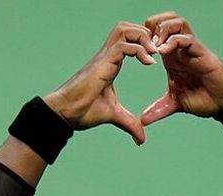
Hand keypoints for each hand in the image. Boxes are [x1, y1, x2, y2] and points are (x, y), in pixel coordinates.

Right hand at [44, 23, 156, 144]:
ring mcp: (104, 58)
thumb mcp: (113, 116)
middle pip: (127, 27)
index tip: (156, 57)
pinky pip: (124, 46)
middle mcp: (107, 56)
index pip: (128, 40)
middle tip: (157, 50)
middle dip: (145, 33)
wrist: (66, 113)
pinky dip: (139, 50)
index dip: (144, 43)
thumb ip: (129, 124)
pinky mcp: (103, 63)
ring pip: (125, 30)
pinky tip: (148, 62)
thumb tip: (141, 140)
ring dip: (143, 37)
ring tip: (153, 53)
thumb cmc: (82, 111)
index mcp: (110, 63)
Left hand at [140, 12, 222, 124]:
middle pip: (165, 20)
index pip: (156, 33)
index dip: (143, 37)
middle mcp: (181, 49)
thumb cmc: (204, 98)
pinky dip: (174, 40)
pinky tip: (163, 51)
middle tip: (143, 42)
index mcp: (172, 57)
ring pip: (177, 23)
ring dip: (162, 29)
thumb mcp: (175, 104)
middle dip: (151, 26)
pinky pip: (187, 38)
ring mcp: (192, 49)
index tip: (134, 50)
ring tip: (154, 45)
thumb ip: (159, 109)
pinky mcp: (202, 52)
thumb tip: (143, 120)